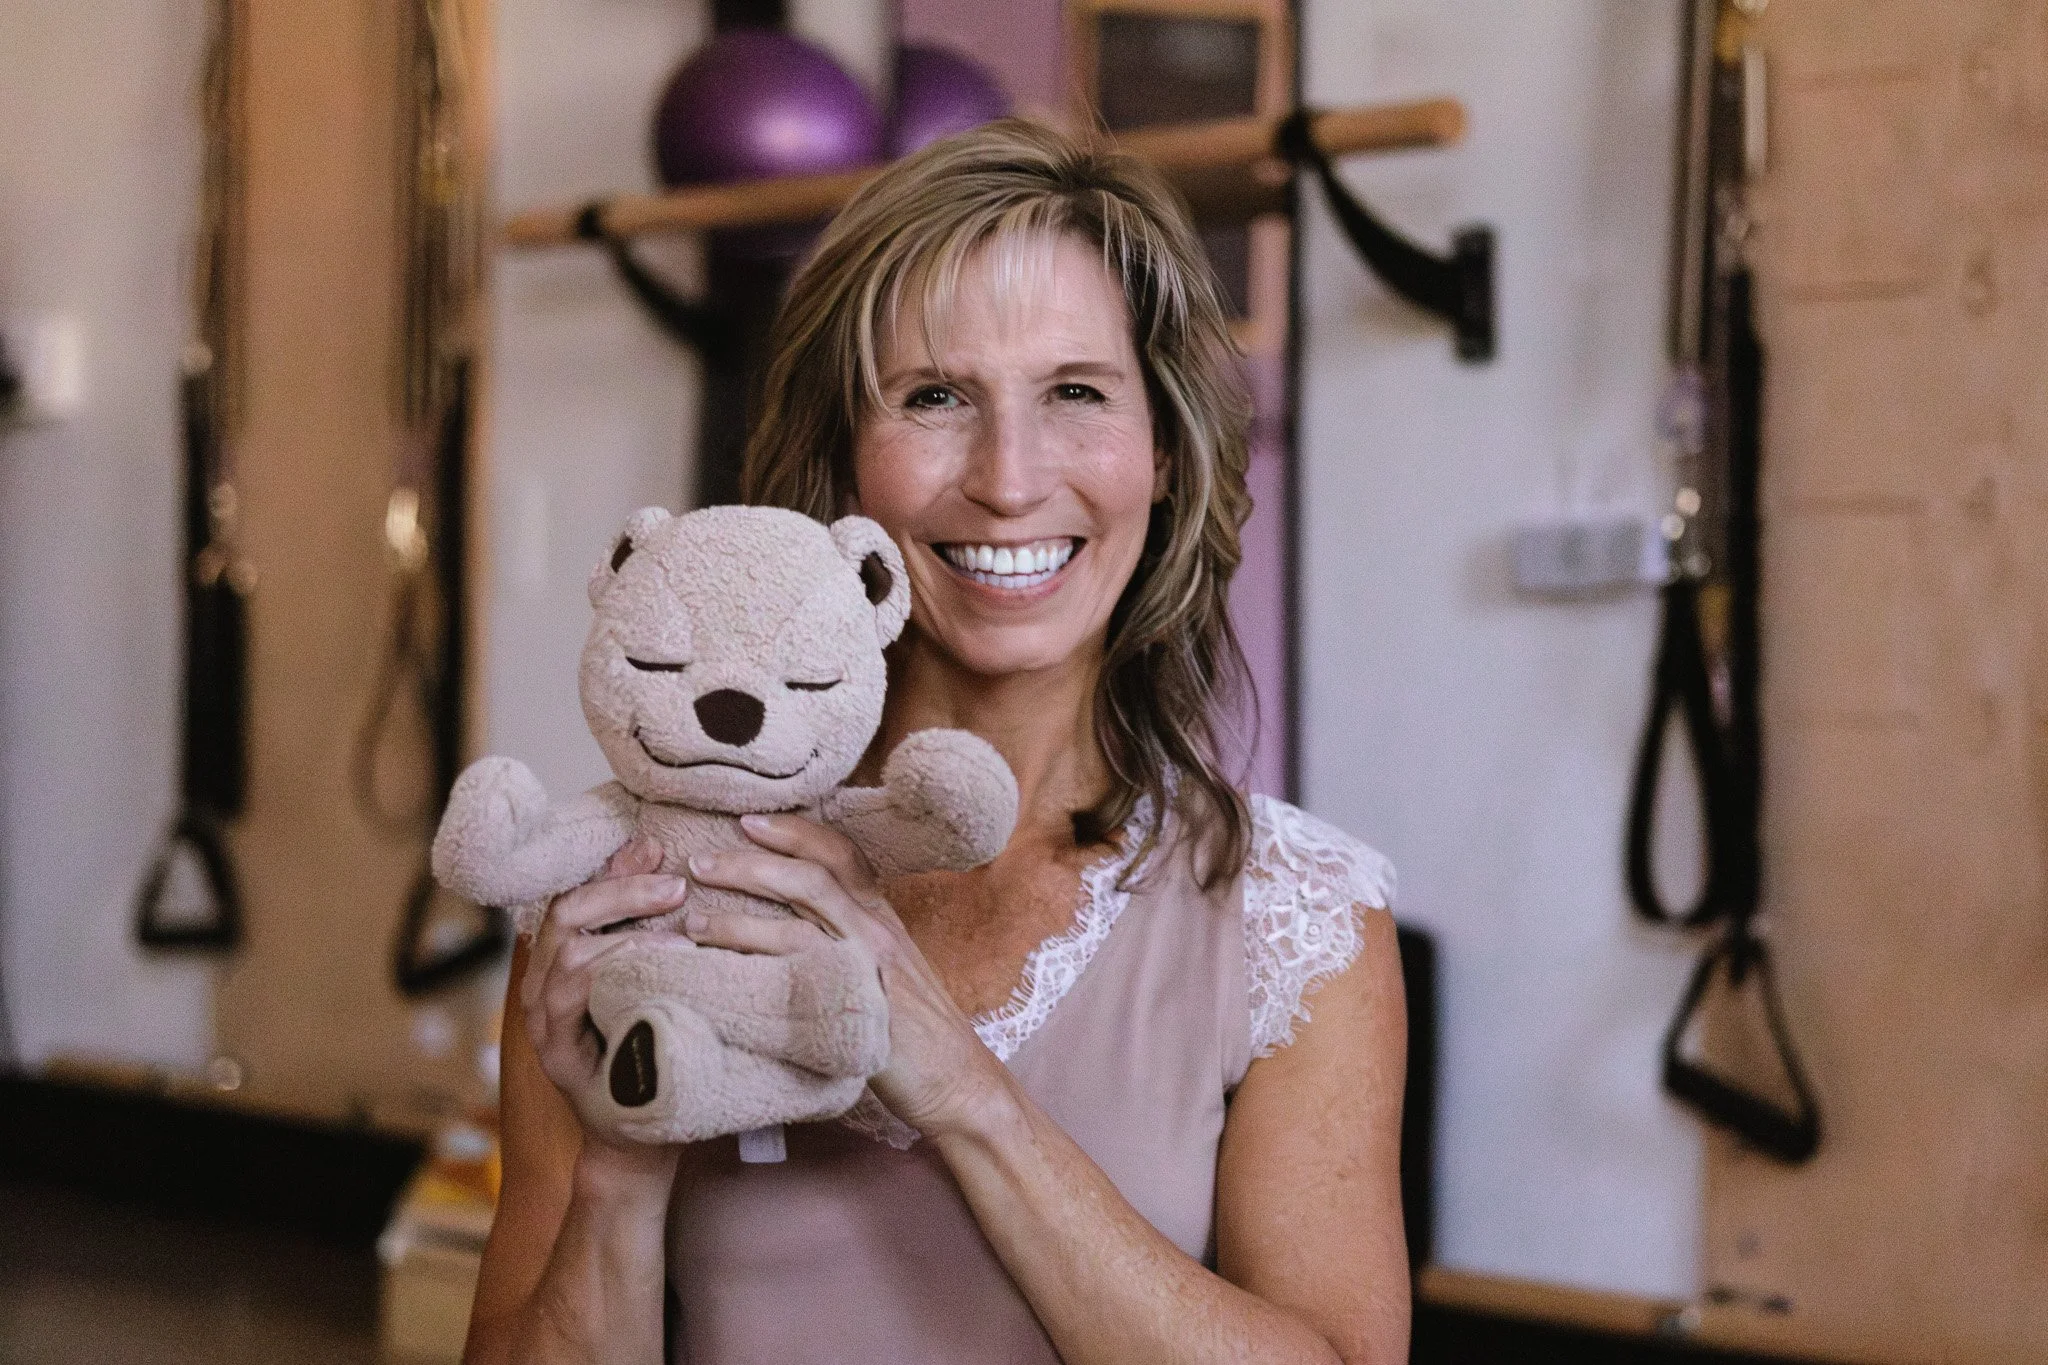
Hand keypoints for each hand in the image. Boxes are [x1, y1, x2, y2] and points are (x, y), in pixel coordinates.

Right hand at [520, 836, 689, 1175]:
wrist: (642, 1143)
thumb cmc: (655, 1052)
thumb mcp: (654, 981)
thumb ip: (648, 928)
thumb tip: (657, 854)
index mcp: (561, 964)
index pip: (574, 895)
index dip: (614, 869)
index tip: (658, 847)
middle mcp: (541, 988)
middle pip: (566, 914)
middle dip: (621, 892)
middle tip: (677, 885)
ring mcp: (544, 1024)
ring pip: (567, 952)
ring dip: (625, 933)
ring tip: (681, 933)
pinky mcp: (557, 1057)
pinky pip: (572, 999)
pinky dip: (616, 973)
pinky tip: (665, 968)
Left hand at [682, 813, 1016, 1138]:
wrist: (957, 1080)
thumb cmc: (916, 1029)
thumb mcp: (887, 968)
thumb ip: (849, 938)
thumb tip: (795, 923)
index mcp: (881, 916)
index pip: (840, 853)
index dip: (794, 831)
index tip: (748, 820)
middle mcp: (876, 932)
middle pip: (810, 877)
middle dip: (750, 864)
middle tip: (699, 862)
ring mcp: (867, 970)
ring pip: (796, 926)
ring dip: (736, 920)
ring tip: (691, 922)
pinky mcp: (854, 1011)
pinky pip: (795, 981)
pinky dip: (752, 970)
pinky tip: (716, 976)